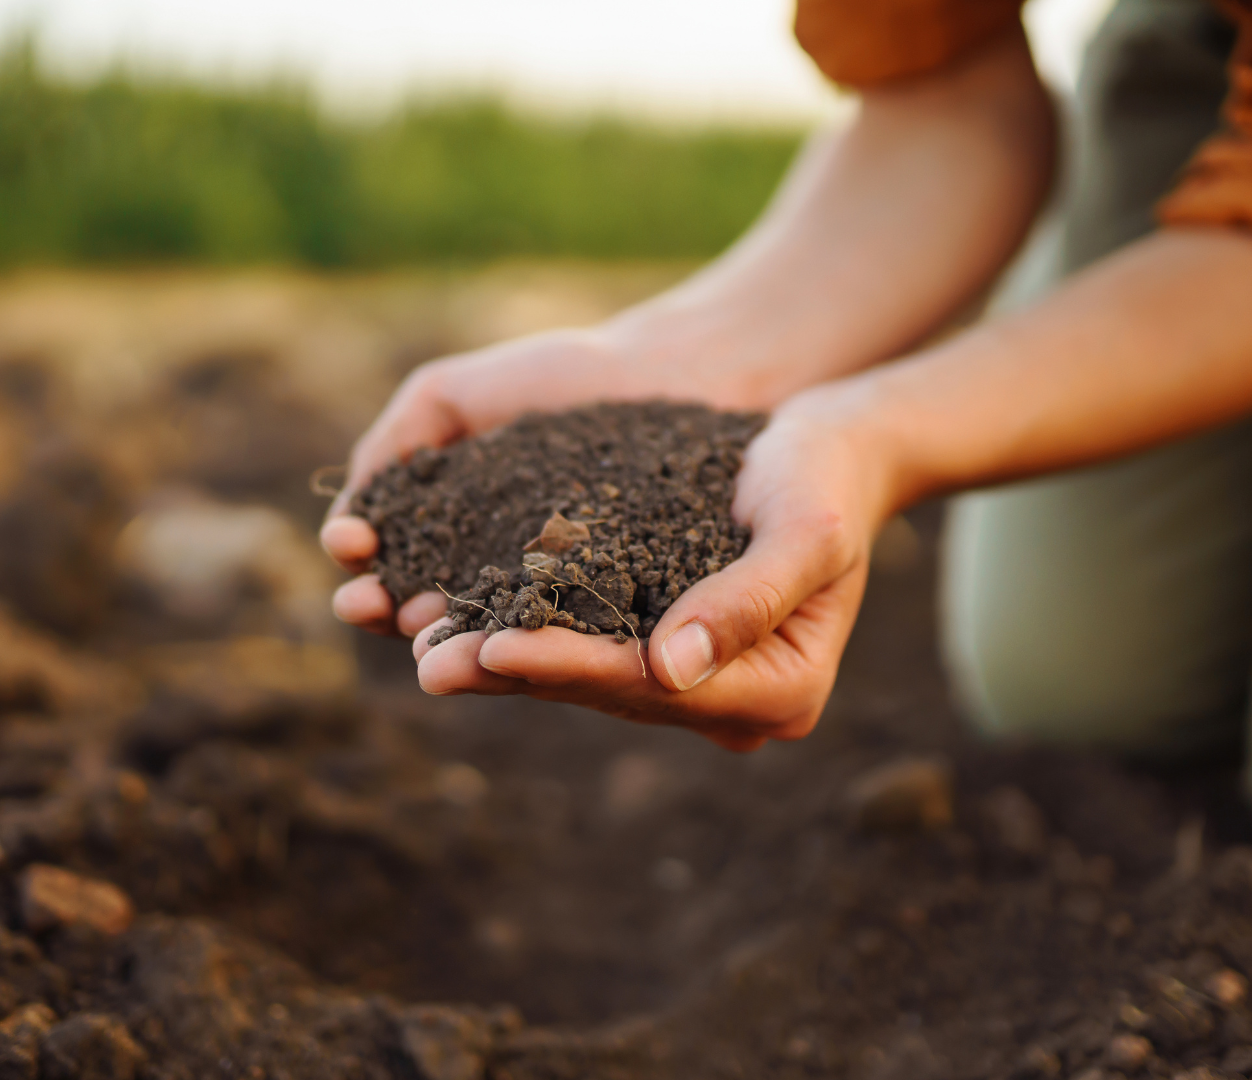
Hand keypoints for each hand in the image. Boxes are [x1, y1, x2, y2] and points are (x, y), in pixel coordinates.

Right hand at [321, 324, 764, 637]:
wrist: (674, 372)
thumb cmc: (564, 378)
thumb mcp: (452, 395)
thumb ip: (394, 444)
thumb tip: (346, 522)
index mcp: (452, 534)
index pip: (390, 566)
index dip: (363, 565)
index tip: (351, 548)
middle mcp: (496, 579)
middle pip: (425, 610)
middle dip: (387, 610)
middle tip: (367, 604)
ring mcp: (554, 603)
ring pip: (486, 634)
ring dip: (444, 638)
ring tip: (420, 631)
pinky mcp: (614, 616)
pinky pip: (565, 634)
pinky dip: (527, 640)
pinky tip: (498, 633)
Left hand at [408, 386, 894, 750]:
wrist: (830, 452)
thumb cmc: (826, 478)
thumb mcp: (806, 528)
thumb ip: (748, 598)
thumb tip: (669, 669)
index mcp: (781, 692)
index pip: (654, 687)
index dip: (569, 667)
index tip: (492, 647)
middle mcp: (736, 704)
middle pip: (609, 694)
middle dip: (515, 674)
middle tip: (427, 663)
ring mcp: (698, 684)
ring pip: (586, 679)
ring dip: (502, 663)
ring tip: (421, 647)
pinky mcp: (663, 650)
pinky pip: (584, 648)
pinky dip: (523, 633)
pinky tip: (455, 620)